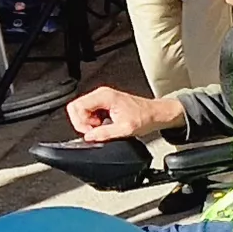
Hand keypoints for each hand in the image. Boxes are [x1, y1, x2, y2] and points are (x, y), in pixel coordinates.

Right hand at [67, 86, 184, 143]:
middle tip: (96, 131)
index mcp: (104, 96)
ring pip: (82, 111)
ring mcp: (102, 98)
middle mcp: (102, 94)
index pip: (77, 107)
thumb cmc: (145, 117)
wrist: (155, 114)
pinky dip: (94, 122)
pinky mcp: (104, 103)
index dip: (80, 123)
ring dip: (89, 123)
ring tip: (103, 128)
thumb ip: (105, 133)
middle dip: (83, 123)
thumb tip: (89, 137)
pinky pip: (90, 112)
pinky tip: (105, 125)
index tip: (90, 132)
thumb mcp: (125, 129)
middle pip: (76, 108)